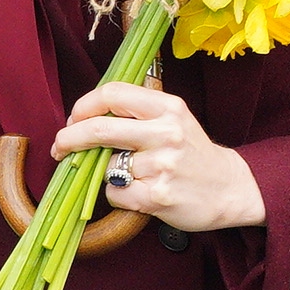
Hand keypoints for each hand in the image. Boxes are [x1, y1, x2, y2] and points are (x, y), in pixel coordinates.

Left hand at [53, 81, 263, 231]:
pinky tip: (138, 192)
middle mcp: (166, 132)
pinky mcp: (157, 196)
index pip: (113, 93)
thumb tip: (82, 117)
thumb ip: (136, 111)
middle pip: (99, 129)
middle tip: (59, 147)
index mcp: (168, 107)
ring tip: (131, 175)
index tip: (73, 119)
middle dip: (69, 138)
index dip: (84, 106)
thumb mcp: (173, 118)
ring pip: (105, 168)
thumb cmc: (192, 152)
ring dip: (106, 174)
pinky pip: (114, 194)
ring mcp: (162, 166)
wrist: (230, 188)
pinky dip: (118, 195)